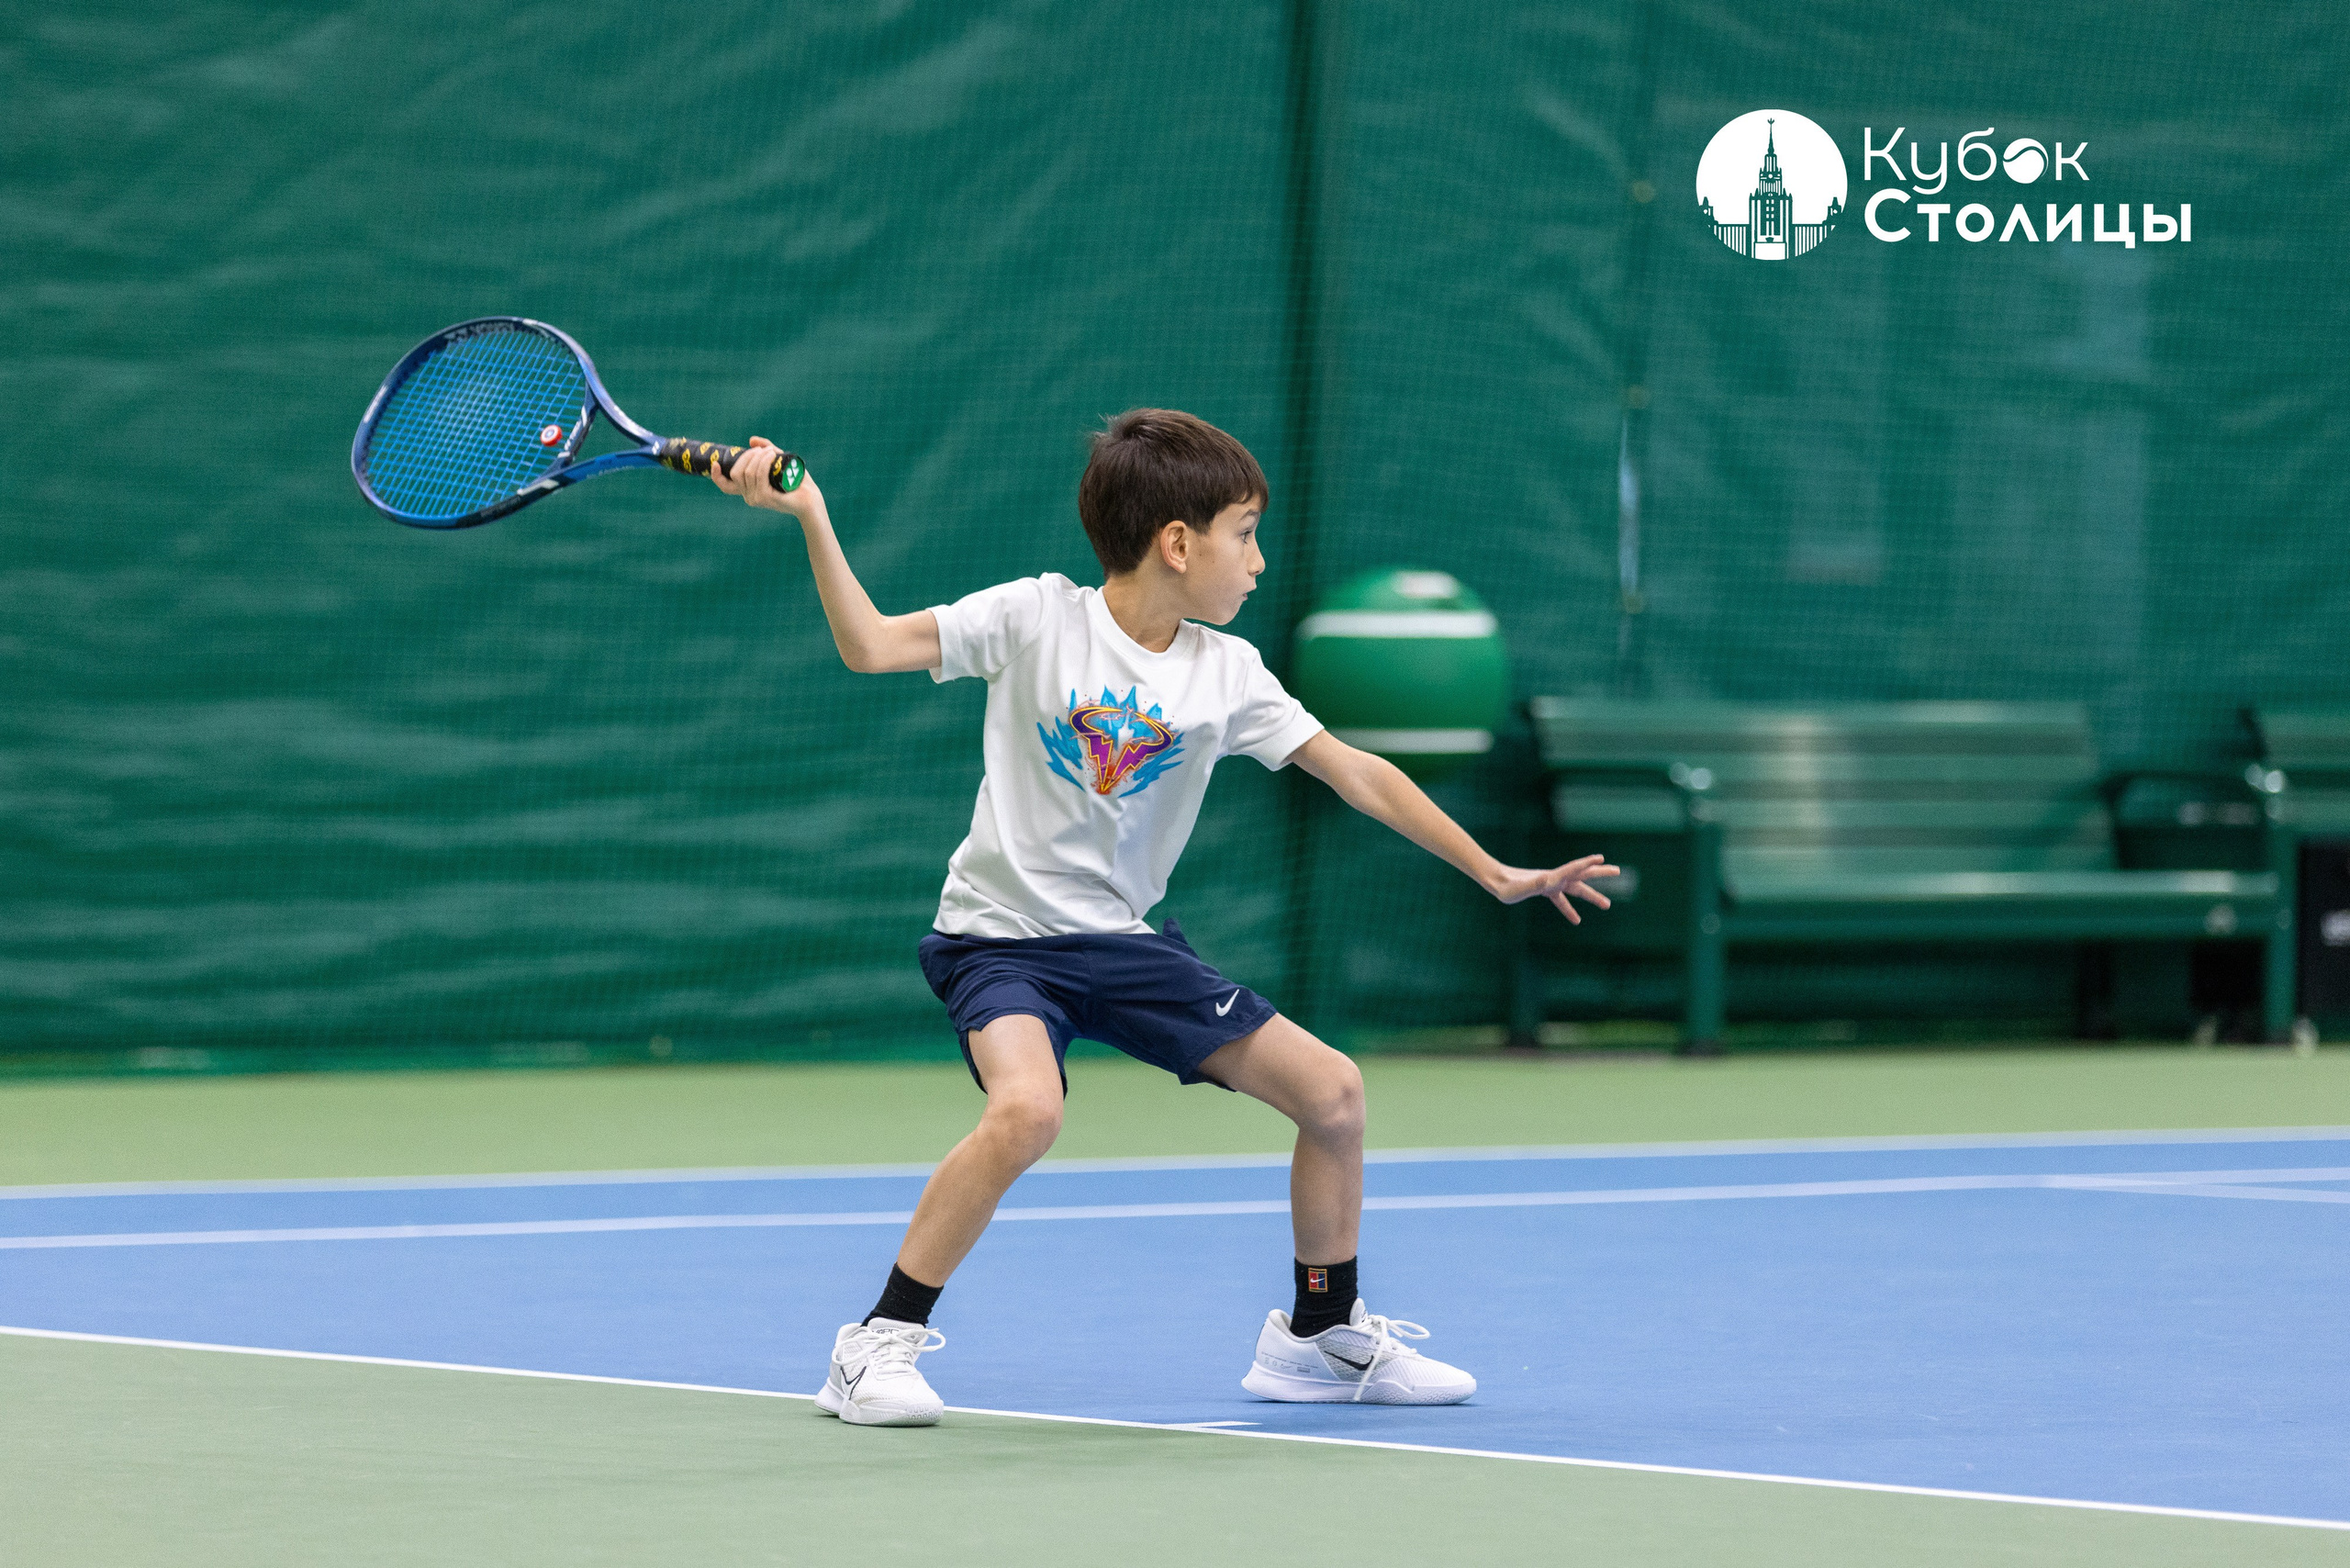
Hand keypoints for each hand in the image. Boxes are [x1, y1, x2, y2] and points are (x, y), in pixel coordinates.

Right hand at [712, 436, 823, 521]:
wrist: (810, 499)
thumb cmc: (795, 481)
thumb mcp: (778, 461)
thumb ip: (766, 450)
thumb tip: (752, 440)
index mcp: (749, 490)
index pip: (726, 486)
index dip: (716, 476)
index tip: (715, 463)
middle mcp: (749, 496)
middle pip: (737, 472)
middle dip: (747, 456)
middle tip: (763, 450)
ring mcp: (756, 498)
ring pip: (748, 472)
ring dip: (758, 457)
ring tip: (771, 451)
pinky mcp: (766, 497)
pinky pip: (759, 475)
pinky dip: (764, 462)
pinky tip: (771, 455)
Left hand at [1485, 854, 1619, 923]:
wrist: (1496, 882)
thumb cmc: (1506, 887)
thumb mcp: (1518, 888)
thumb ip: (1533, 885)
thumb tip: (1546, 881)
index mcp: (1550, 878)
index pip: (1572, 869)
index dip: (1586, 864)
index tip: (1600, 858)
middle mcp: (1553, 878)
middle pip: (1581, 875)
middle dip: (1600, 873)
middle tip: (1618, 871)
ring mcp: (1551, 884)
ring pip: (1576, 888)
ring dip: (1592, 895)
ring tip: (1608, 904)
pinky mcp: (1545, 891)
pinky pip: (1562, 900)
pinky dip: (1569, 909)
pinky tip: (1577, 920)